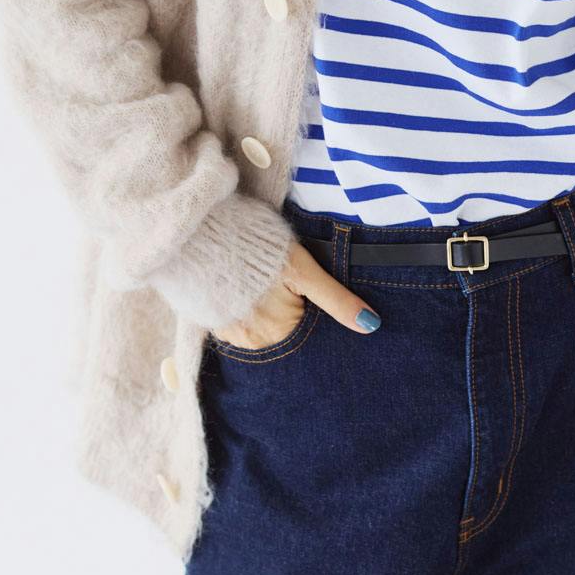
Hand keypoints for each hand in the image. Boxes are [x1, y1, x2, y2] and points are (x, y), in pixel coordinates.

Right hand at [210, 239, 381, 348]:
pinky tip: (247, 288)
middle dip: (289, 317)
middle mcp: (251, 343)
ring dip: (266, 314)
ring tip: (265, 284)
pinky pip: (238, 324)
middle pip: (283, 336)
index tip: (305, 298)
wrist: (204, 231)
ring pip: (261, 330)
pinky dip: (246, 310)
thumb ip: (336, 299)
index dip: (310, 317)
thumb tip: (370, 325)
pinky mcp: (210, 321)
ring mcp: (228, 334)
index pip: (305, 336)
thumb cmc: (261, 248)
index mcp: (276, 333)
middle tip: (285, 288)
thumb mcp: (304, 269)